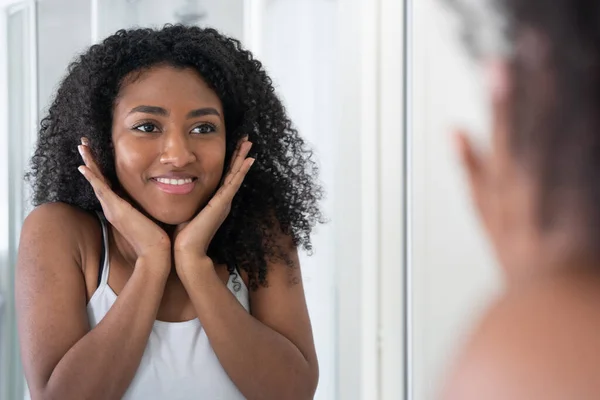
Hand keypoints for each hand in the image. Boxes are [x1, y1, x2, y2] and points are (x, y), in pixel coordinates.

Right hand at [77, 137, 170, 260]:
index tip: (95, 154)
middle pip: (97, 179)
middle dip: (90, 160)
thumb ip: (149, 205)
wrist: (156, 252)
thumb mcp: (151, 215)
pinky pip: (101, 190)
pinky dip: (92, 178)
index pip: (107, 184)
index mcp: (120, 207)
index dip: (100, 169)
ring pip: (96, 180)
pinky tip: (83, 167)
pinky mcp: (116, 209)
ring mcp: (112, 208)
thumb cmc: (156, 237)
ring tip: (81, 147)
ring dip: (88, 162)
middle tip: (83, 144)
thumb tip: (161, 192)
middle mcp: (112, 207)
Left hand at [173, 136, 254, 262]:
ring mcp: (224, 202)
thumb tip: (171, 188)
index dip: (229, 161)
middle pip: (233, 172)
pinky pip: (234, 183)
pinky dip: (242, 171)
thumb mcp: (183, 211)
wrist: (186, 252)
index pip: (224, 176)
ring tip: (250, 143)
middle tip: (246, 138)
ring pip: (236, 174)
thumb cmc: (181, 236)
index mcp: (214, 201)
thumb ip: (183, 200)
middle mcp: (222, 200)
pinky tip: (249, 160)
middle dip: (239, 155)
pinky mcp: (222, 204)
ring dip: (243, 157)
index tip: (233, 146)